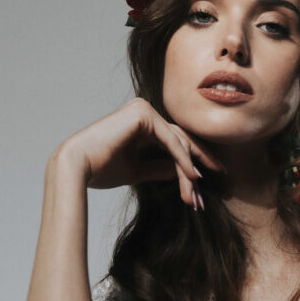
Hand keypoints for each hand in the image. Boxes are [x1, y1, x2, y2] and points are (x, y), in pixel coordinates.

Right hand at [55, 97, 226, 205]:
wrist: (77, 167)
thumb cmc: (101, 169)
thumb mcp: (138, 170)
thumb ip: (160, 167)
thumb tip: (183, 171)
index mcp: (142, 123)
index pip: (175, 140)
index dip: (194, 158)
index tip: (209, 177)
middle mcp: (144, 112)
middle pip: (181, 138)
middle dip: (202, 158)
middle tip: (222, 174)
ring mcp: (144, 110)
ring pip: (177, 141)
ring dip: (189, 167)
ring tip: (199, 190)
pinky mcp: (143, 113)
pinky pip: (170, 140)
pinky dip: (182, 159)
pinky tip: (192, 176)